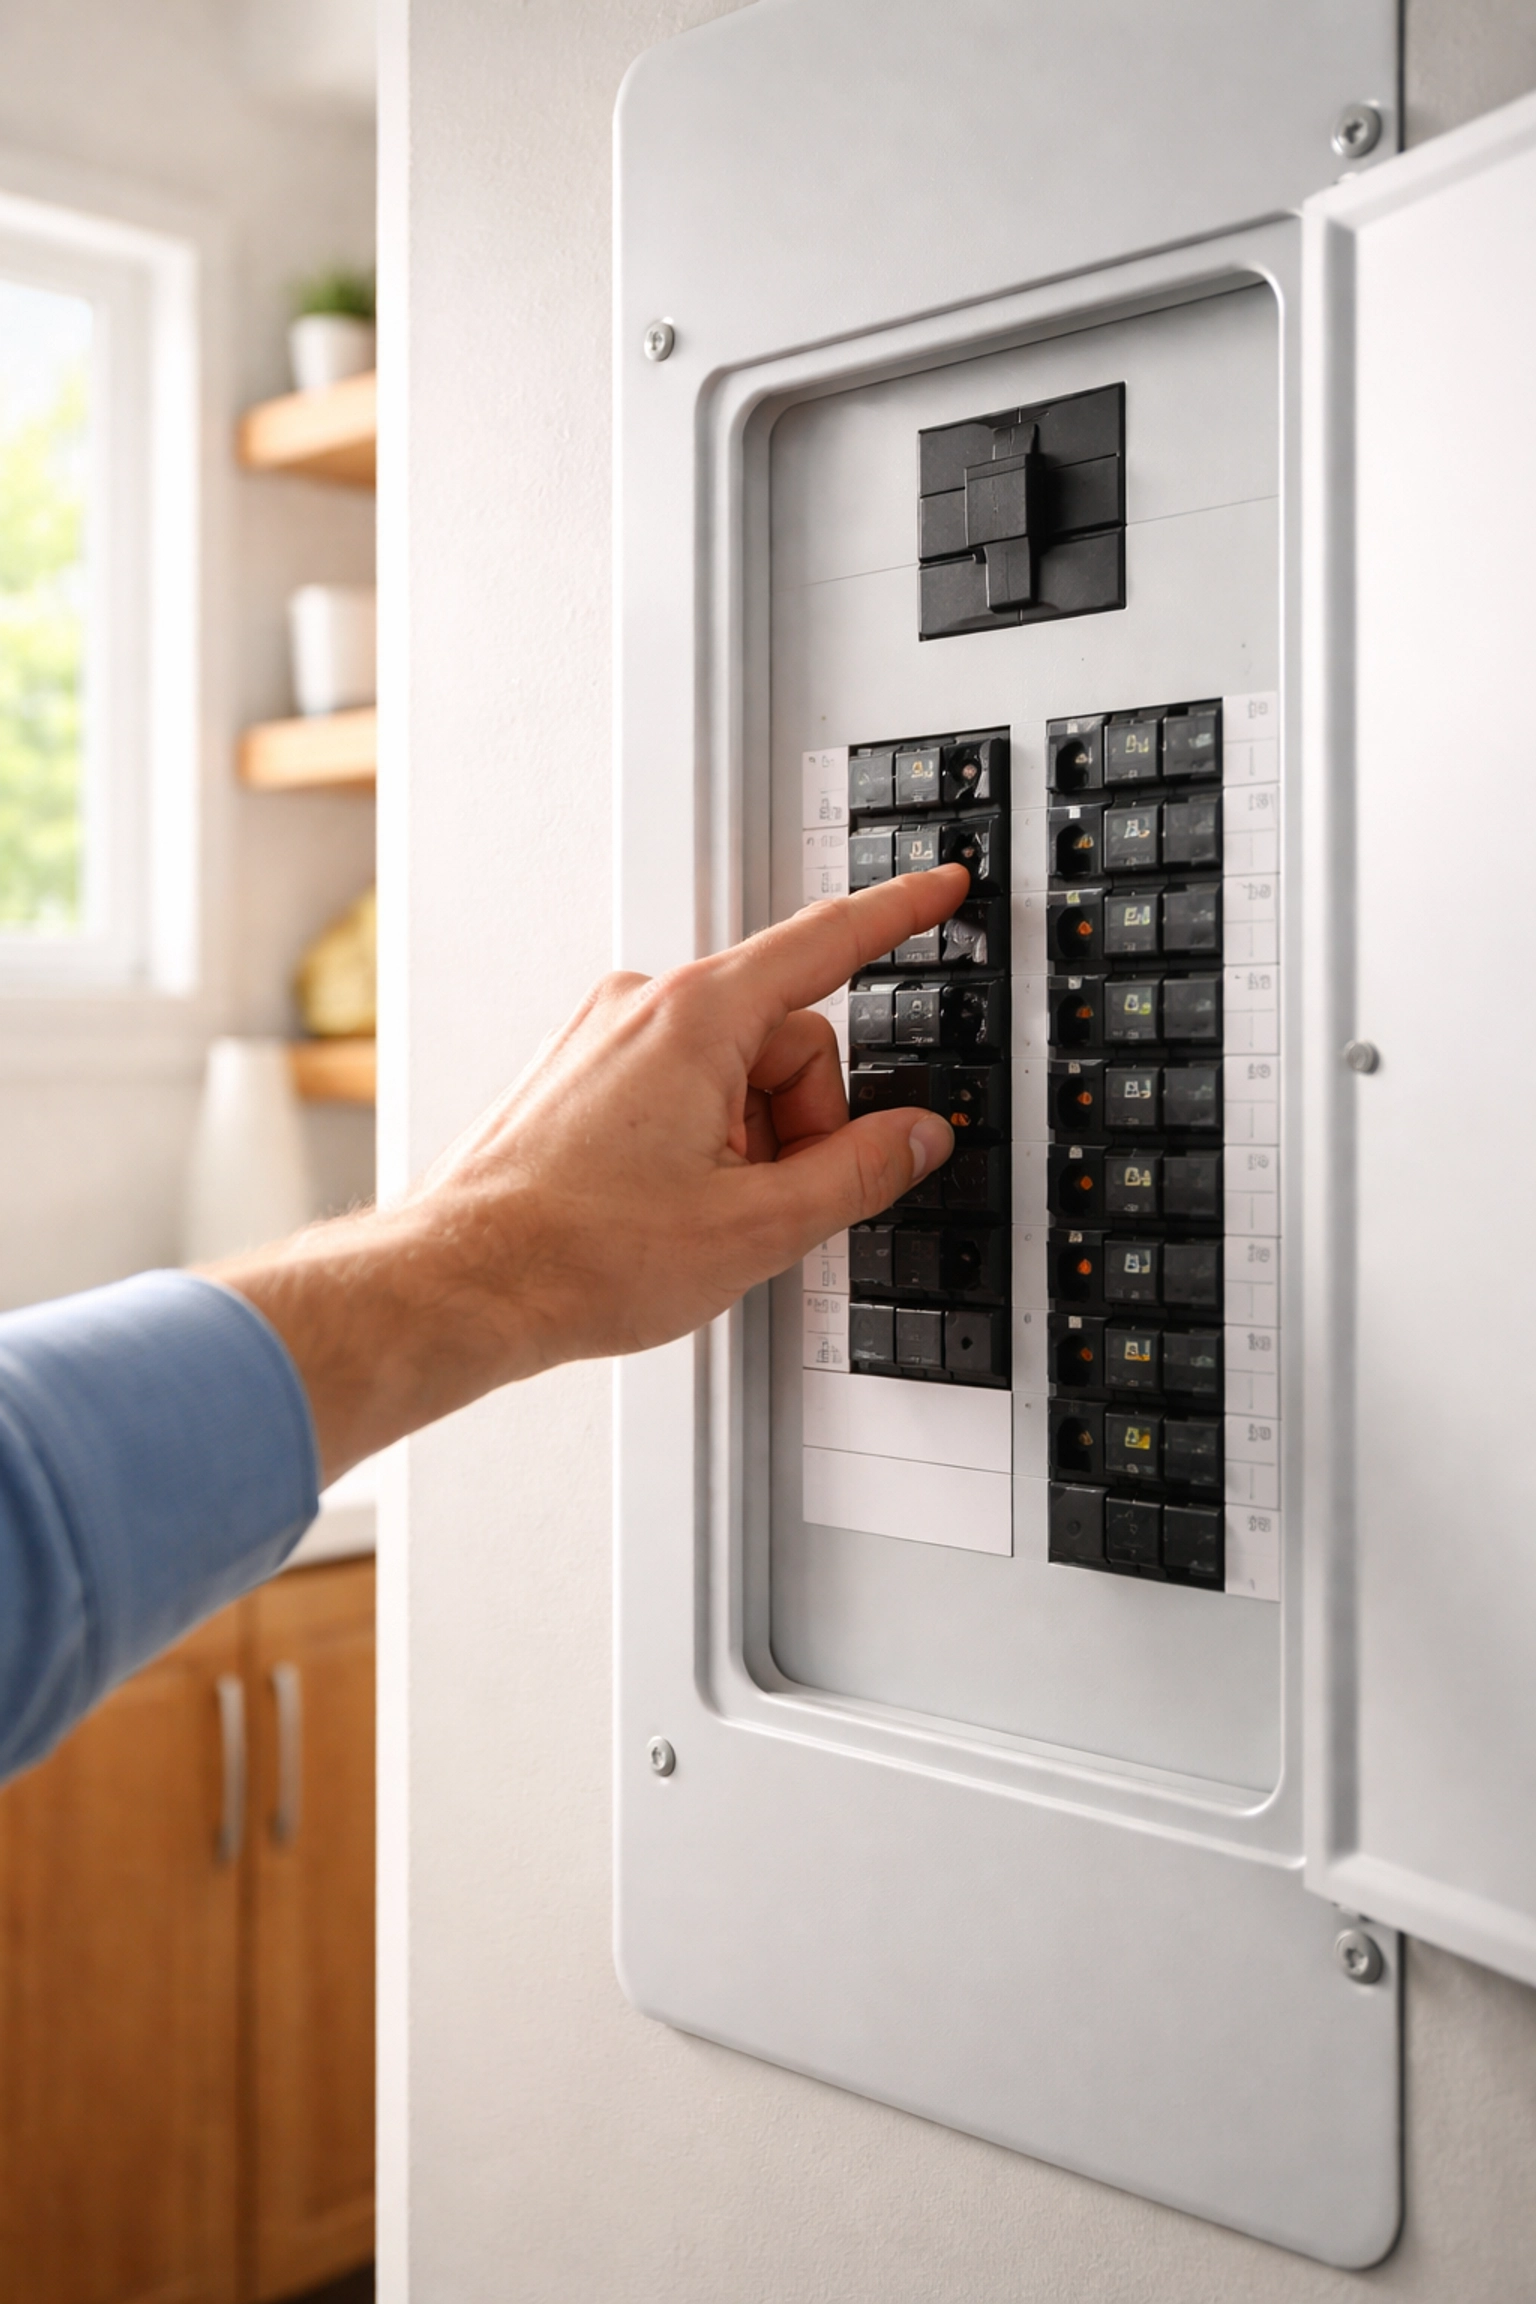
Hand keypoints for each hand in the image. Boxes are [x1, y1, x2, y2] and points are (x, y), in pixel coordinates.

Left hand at [213, 865, 970, 1482]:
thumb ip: (859, 1172)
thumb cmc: (575, 1254)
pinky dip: (697, 1142)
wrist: (460, 1284)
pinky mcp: (576, 1075)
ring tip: (703, 1216)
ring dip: (746, 1140)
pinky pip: (674, 1088)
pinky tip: (666, 1208)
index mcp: (696, 1017)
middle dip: (801, 1119)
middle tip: (773, 1200)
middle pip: (783, 1037)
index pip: (827, 941)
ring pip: (729, 1070)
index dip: (899, 913)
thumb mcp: (758, 1226)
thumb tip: (915, 1138)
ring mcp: (602, 1039)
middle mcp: (642, 1006)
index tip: (942, 887)